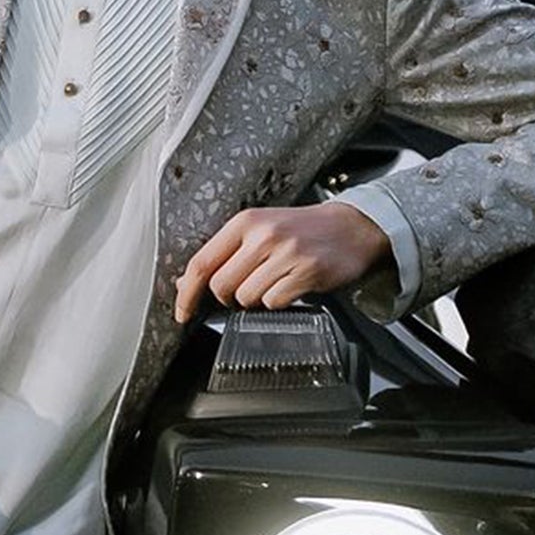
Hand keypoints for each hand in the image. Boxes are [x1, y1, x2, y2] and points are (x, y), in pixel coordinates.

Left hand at [173, 200, 391, 323]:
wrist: (351, 228)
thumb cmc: (302, 231)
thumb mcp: (259, 231)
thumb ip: (223, 254)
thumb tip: (186, 282)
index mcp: (245, 222)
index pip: (202, 262)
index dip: (187, 293)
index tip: (183, 312)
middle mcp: (263, 234)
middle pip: (221, 286)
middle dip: (229, 297)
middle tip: (248, 288)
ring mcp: (286, 253)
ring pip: (247, 298)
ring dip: (257, 300)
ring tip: (275, 283)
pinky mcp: (306, 272)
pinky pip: (274, 303)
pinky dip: (279, 303)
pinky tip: (291, 287)